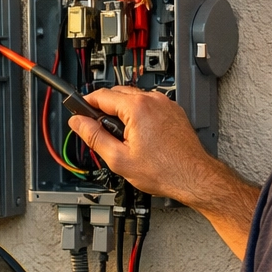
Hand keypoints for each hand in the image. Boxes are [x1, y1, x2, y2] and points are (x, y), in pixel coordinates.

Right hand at [68, 87, 214, 203]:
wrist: (194, 177)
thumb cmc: (165, 170)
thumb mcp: (119, 158)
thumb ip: (94, 137)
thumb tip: (78, 123)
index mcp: (137, 107)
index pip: (101, 95)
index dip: (85, 104)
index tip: (78, 112)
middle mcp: (153, 100)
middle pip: (116, 94)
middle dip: (104, 110)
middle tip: (99, 131)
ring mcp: (165, 104)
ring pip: (133, 99)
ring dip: (122, 112)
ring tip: (123, 138)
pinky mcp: (173, 111)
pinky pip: (148, 105)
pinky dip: (138, 115)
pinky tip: (139, 136)